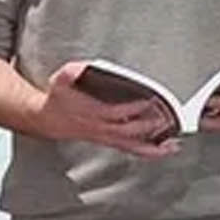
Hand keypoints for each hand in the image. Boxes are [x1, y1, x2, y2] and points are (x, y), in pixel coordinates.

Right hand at [31, 61, 180, 157]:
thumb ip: (72, 72)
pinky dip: (149, 152)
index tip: (149, 102)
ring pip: (131, 146)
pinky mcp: (110, 142)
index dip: (132, 109)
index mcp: (91, 112)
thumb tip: (81, 67)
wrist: (47, 120)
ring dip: (153, 147)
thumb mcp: (60, 80)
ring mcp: (106, 137)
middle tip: (168, 119)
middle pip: (128, 131)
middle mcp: (100, 128)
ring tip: (172, 145)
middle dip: (148, 127)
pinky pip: (130, 150)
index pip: (114, 112)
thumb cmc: (58, 98)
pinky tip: (164, 149)